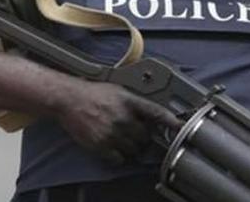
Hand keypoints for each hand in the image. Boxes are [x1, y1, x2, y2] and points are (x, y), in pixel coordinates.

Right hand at [56, 80, 180, 163]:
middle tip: (135, 133)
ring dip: (132, 147)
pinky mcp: (101, 145)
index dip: (170, 121)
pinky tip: (114, 146)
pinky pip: (119, 158)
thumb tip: (149, 115)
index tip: (179, 126)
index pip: (156, 112)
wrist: (69, 99)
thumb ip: (135, 102)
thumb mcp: (118, 91)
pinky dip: (120, 156)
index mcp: (129, 101)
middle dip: (143, 137)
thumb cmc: (93, 93)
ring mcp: (112, 133)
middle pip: (145, 137)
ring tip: (123, 139)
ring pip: (134, 150)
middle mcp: (123, 118)